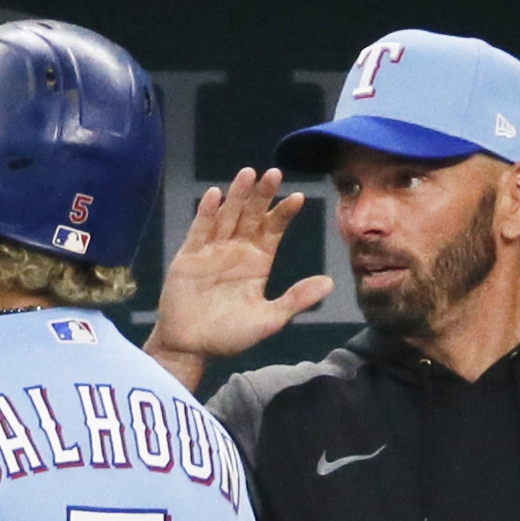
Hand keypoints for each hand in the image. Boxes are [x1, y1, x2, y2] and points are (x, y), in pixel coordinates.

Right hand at [145, 169, 334, 388]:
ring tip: (248, 174)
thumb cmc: (229, 335)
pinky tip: (215, 195)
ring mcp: (212, 250)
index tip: (298, 198)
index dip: (284, 213)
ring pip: (227, 216)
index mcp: (257, 261)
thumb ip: (296, 299)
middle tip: (275, 174)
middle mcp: (236, 250)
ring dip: (237, 195)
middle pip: (251, 215)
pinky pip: (199, 230)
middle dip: (262, 195)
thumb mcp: (269, 319)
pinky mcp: (189, 257)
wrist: (191, 347)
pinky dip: (206, 213)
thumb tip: (330, 283)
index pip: (273, 229)